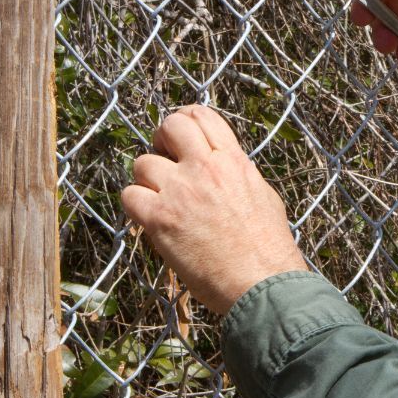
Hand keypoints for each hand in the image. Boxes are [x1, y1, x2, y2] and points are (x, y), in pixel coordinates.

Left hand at [121, 105, 307, 314]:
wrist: (262, 282)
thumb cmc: (269, 247)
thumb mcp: (264, 196)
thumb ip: (239, 174)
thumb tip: (227, 166)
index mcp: (234, 161)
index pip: (201, 115)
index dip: (185, 119)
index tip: (181, 139)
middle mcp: (206, 169)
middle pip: (170, 126)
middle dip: (162, 139)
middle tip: (166, 160)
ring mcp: (180, 192)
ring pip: (142, 163)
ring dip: (148, 180)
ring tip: (162, 201)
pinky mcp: (160, 219)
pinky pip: (129, 196)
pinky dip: (136, 206)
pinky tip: (153, 220)